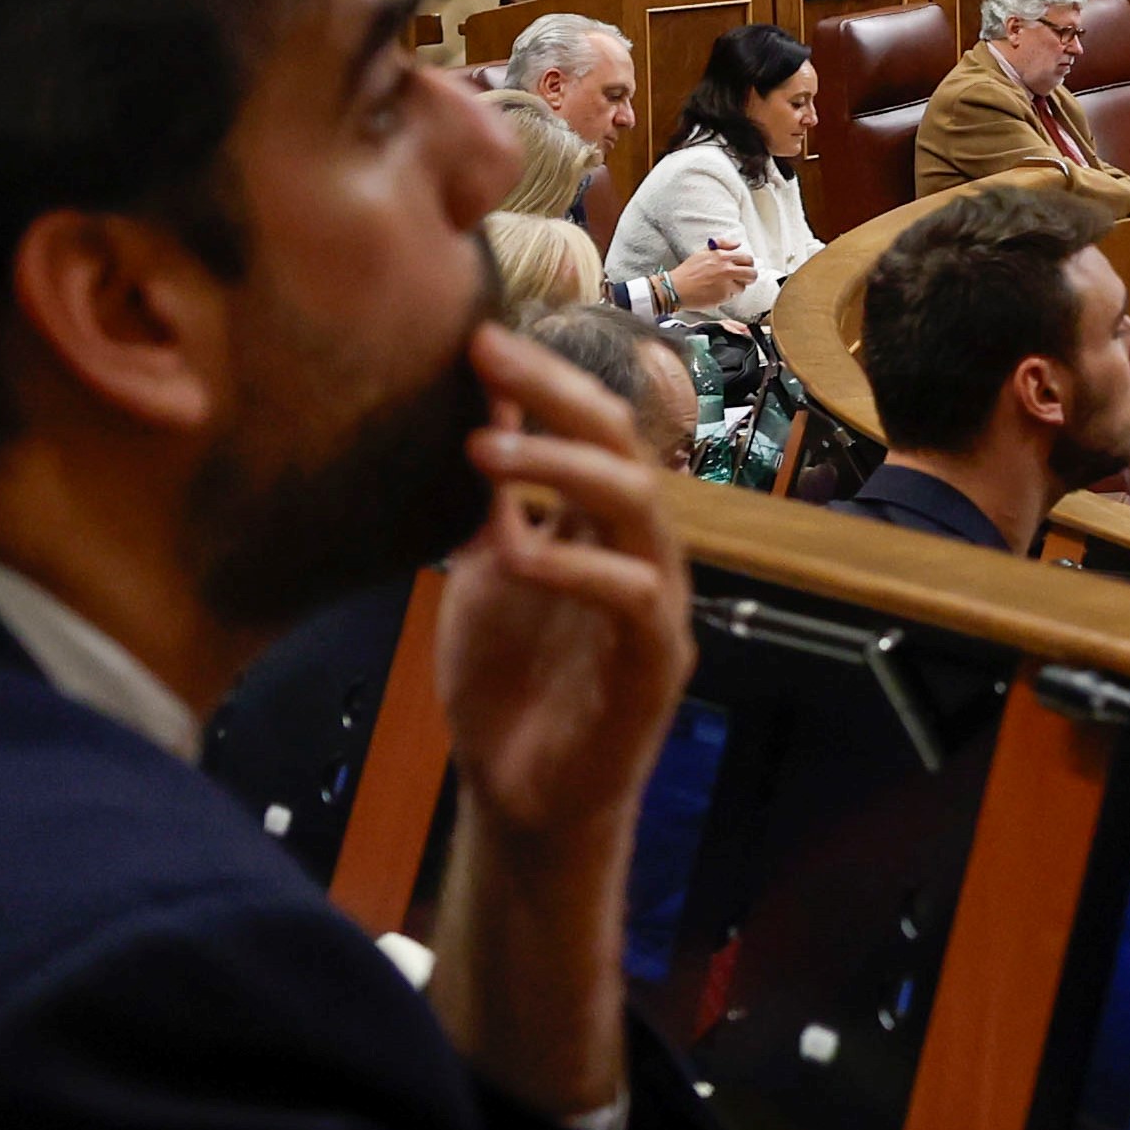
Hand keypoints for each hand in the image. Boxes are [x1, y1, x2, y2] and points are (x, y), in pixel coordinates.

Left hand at [427, 321, 693, 863]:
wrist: (521, 794)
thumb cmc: (506, 681)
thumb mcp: (484, 573)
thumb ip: (490, 504)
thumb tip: (473, 411)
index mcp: (602, 524)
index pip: (594, 426)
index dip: (545, 378)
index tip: (478, 335)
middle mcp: (641, 549)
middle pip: (625, 443)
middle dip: (557, 391)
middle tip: (487, 353)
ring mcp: (656, 603)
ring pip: (637, 505)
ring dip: (561, 467)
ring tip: (482, 449)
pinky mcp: (653, 663)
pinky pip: (631, 597)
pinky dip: (573, 566)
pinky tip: (514, 552)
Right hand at [656, 240, 755, 313]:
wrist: (675, 288)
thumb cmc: (688, 272)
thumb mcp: (703, 252)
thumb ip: (722, 245)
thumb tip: (738, 243)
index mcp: (722, 256)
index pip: (747, 259)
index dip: (747, 265)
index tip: (743, 268)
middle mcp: (726, 268)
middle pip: (752, 273)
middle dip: (749, 277)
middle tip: (742, 280)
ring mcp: (726, 283)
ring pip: (743, 286)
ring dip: (736, 287)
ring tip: (722, 287)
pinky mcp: (723, 296)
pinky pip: (732, 296)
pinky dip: (726, 296)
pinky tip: (715, 293)